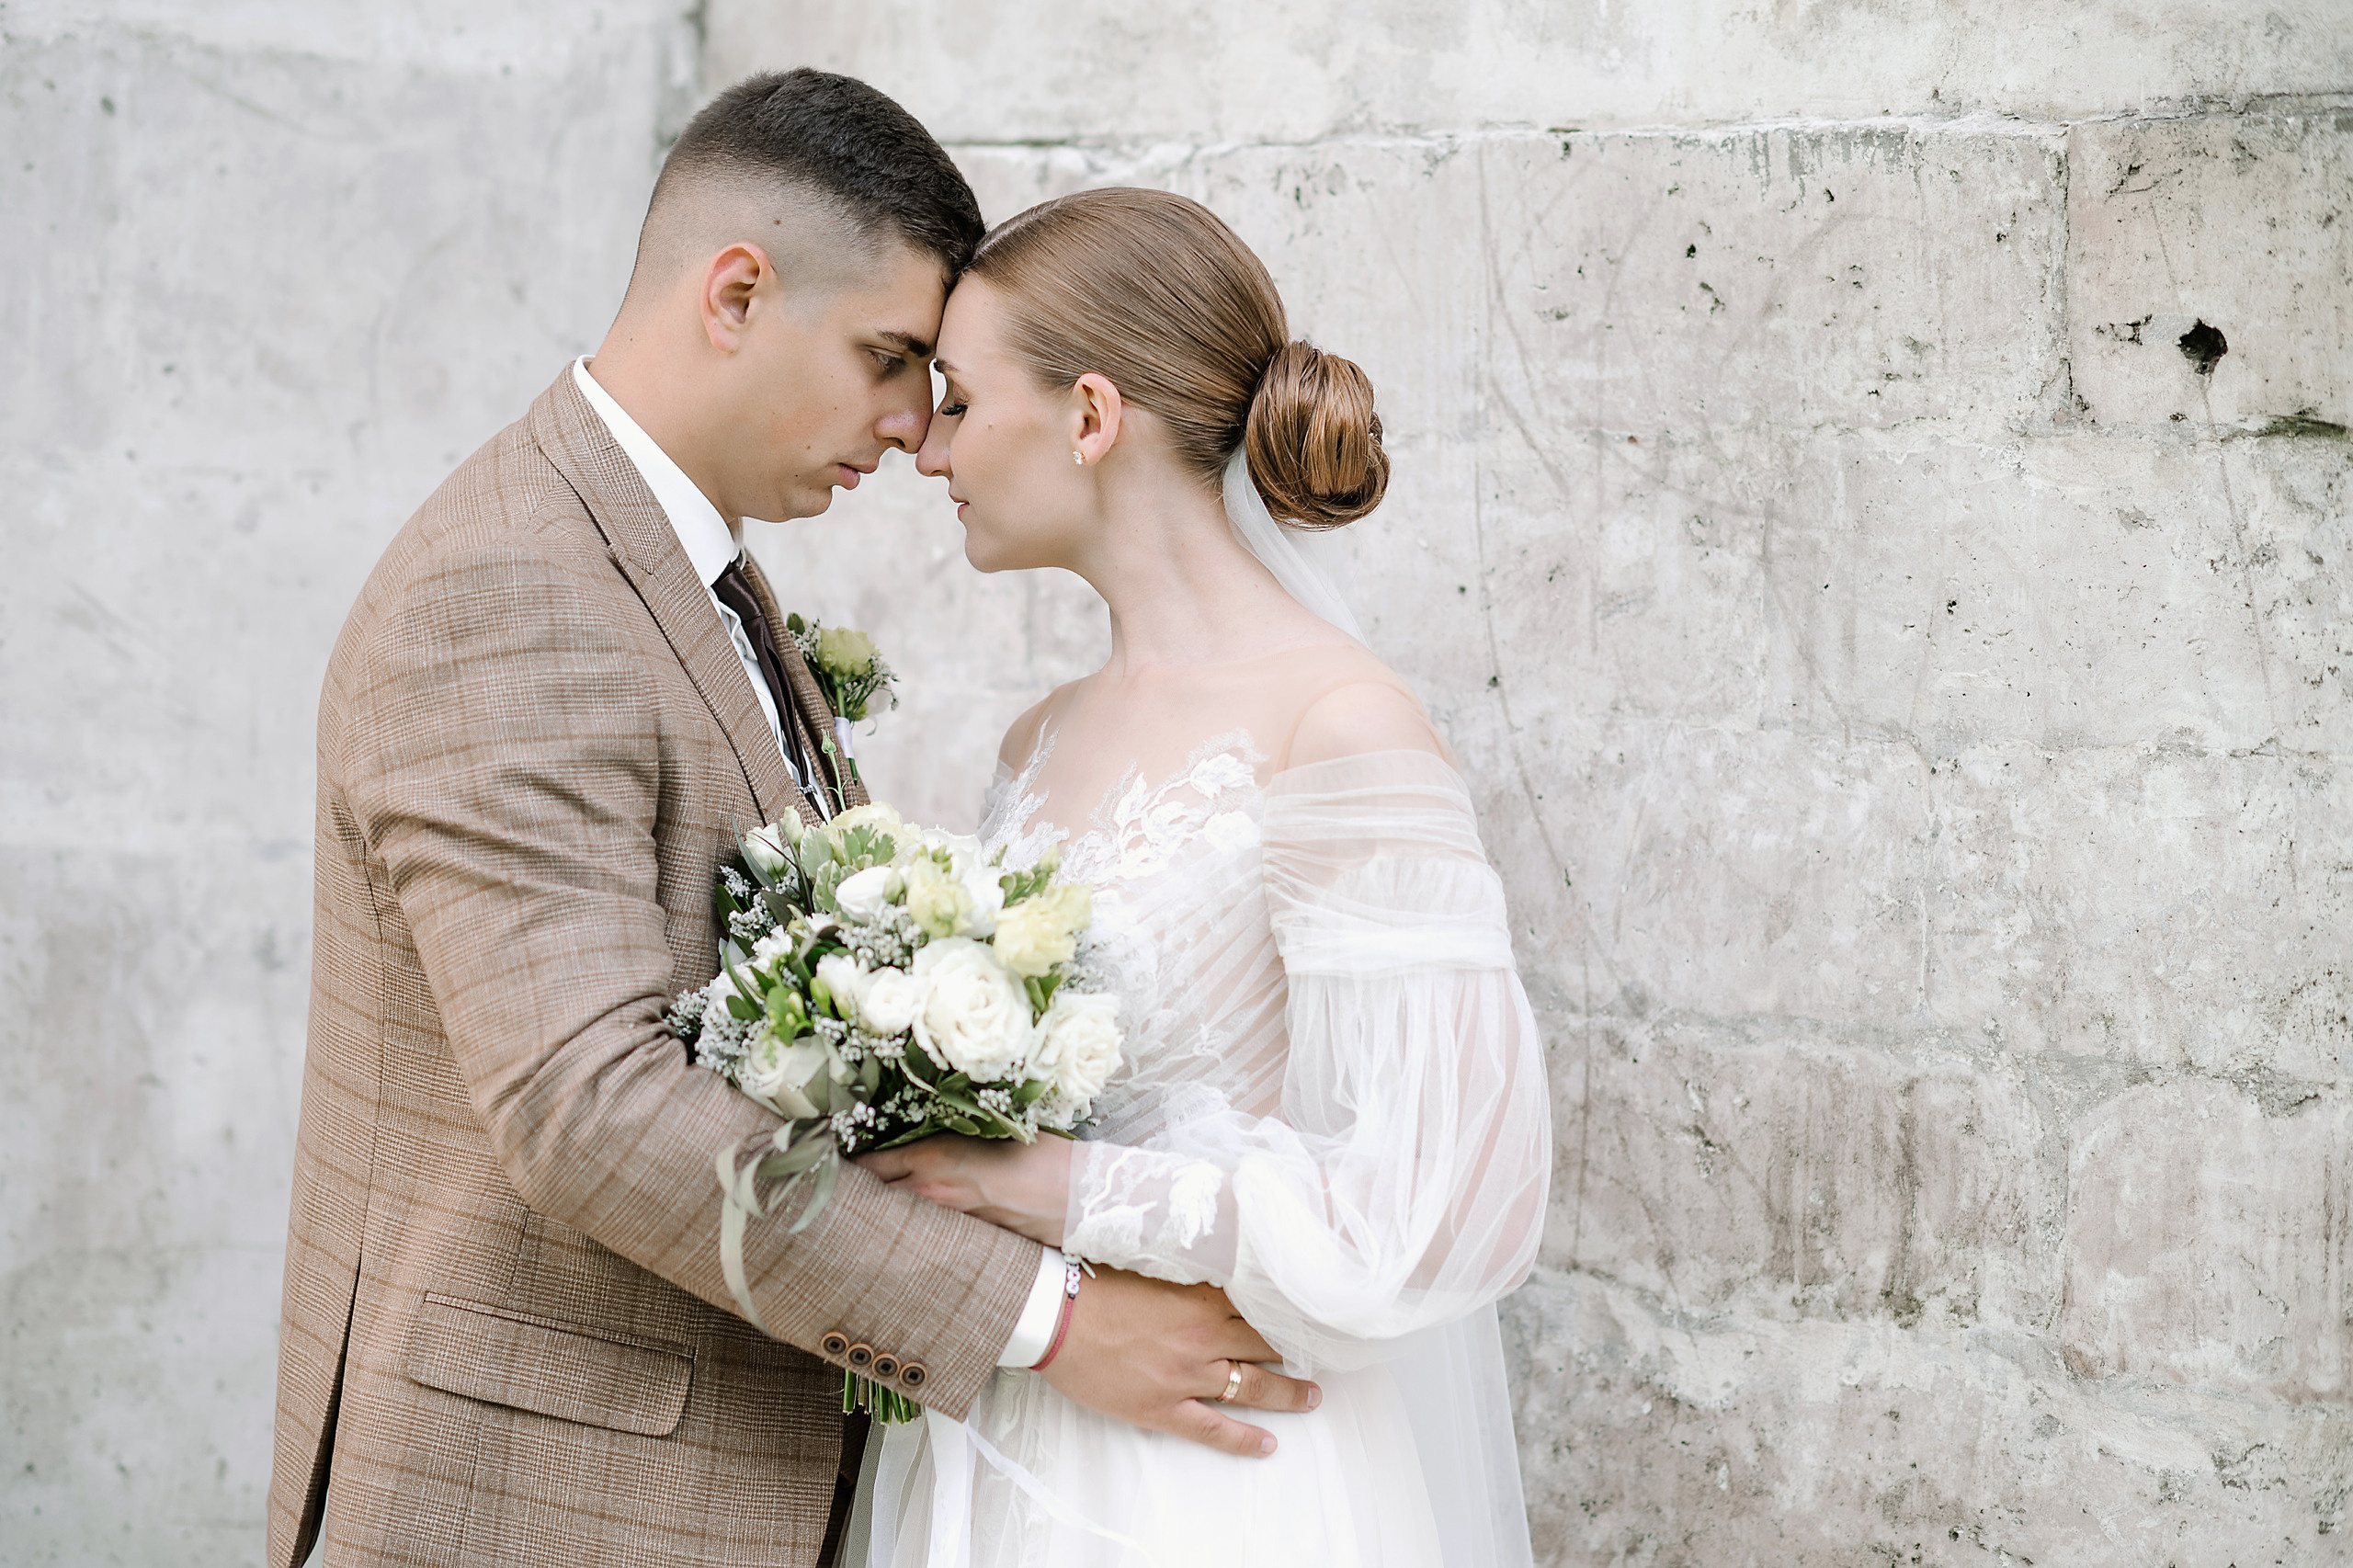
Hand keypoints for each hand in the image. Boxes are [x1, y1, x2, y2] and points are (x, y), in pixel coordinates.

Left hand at [856, 1133, 1071, 1246]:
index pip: (870, 1164)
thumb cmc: (1040, 1155)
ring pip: (896, 1217)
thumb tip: (920, 1136)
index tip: (831, 1160)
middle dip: (857, 1193)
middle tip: (839, 1188)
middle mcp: (930, 1192)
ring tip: (865, 1208)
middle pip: (874, 1196)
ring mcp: (944, 1221)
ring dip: (882, 1210)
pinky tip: (910, 1224)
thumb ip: (947, 1135)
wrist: (1077, 1198)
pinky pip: (923, 1232)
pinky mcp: (962, 1240)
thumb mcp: (989, 1130)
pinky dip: (911, 1226)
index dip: (848, 1164)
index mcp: (932, 1157)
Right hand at [1040, 1267, 1319, 1457]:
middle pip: (1265, 1344)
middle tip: (1323, 1354)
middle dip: (1297, 1350)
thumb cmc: (1092, 1283)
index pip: (1260, 1305)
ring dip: (1287, 1393)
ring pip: (1253, 1387)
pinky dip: (1244, 1439)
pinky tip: (1268, 1444)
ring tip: (1311, 1396)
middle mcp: (1203, 1336)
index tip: (1312, 1312)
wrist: (1055, 1316)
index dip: (1287, 1310)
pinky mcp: (1163, 1407)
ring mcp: (1186, 1375)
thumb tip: (1216, 1264)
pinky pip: (1215, 1428)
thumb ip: (1188, 1271)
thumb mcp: (1150, 1266)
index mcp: (1200, 1296)